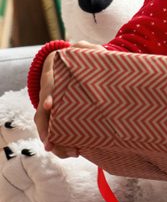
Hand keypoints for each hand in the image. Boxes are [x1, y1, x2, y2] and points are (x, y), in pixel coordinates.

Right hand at [34, 41, 103, 157]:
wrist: (71, 68)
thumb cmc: (80, 60)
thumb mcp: (85, 52)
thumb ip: (89, 50)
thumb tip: (88, 47)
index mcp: (53, 79)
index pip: (48, 89)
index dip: (48, 97)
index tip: (49, 105)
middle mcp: (49, 95)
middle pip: (43, 115)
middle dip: (47, 130)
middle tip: (52, 144)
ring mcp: (52, 108)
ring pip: (47, 128)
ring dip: (56, 142)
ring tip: (72, 153)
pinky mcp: (60, 117)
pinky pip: (56, 132)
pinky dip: (63, 143)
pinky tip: (75, 152)